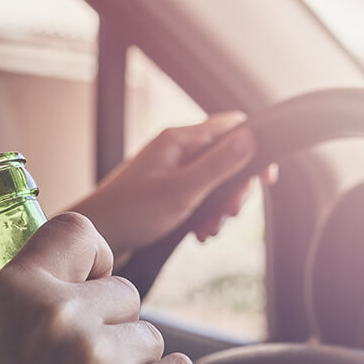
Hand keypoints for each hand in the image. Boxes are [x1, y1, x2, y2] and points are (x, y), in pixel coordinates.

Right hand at [0, 213, 196, 363]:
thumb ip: (30, 304)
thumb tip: (82, 287)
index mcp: (17, 289)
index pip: (80, 233)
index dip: (96, 258)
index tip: (94, 281)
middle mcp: (60, 317)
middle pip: (127, 295)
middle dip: (112, 326)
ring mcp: (96, 362)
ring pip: (150, 339)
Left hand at [72, 112, 276, 262]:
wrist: (97, 236)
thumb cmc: (132, 213)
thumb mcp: (183, 191)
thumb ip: (218, 165)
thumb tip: (252, 138)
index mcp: (181, 140)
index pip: (232, 127)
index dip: (255, 149)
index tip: (266, 179)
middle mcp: (178, 150)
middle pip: (228, 158)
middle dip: (235, 189)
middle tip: (230, 213)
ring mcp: (172, 169)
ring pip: (215, 182)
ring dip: (220, 207)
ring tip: (210, 230)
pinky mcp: (167, 190)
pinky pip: (199, 197)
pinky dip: (205, 215)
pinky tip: (199, 233)